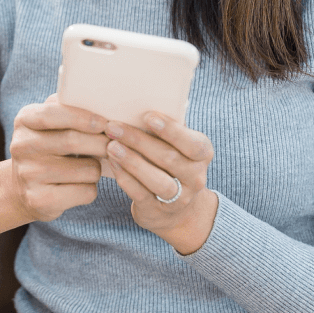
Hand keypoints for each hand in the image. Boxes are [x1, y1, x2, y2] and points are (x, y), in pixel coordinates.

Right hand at [9, 93, 109, 222]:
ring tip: (92, 166)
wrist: (23, 187)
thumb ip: (69, 107)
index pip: (52, 114)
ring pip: (85, 169)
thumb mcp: (51, 123)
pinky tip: (82, 184)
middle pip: (72, 141)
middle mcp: (21, 146)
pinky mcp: (38, 200)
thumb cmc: (50, 146)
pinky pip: (84, 192)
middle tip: (117, 143)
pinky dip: (91, 188)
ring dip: (97, 168)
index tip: (105, 123)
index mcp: (25, 120)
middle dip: (102, 142)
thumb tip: (104, 103)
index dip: (82, 117)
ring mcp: (27, 175)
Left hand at [104, 112, 214, 238]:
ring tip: (111, 146)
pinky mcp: (157, 212)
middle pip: (168, 158)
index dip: (171, 130)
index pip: (192, 143)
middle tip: (113, 126)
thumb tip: (142, 101)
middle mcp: (195, 177)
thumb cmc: (171, 161)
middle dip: (138, 141)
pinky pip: (141, 194)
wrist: (177, 209)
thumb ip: (168, 127)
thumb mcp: (177, 144)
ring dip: (131, 161)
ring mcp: (179, 198)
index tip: (147, 116)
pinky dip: (125, 178)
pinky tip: (112, 163)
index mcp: (203, 154)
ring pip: (156, 180)